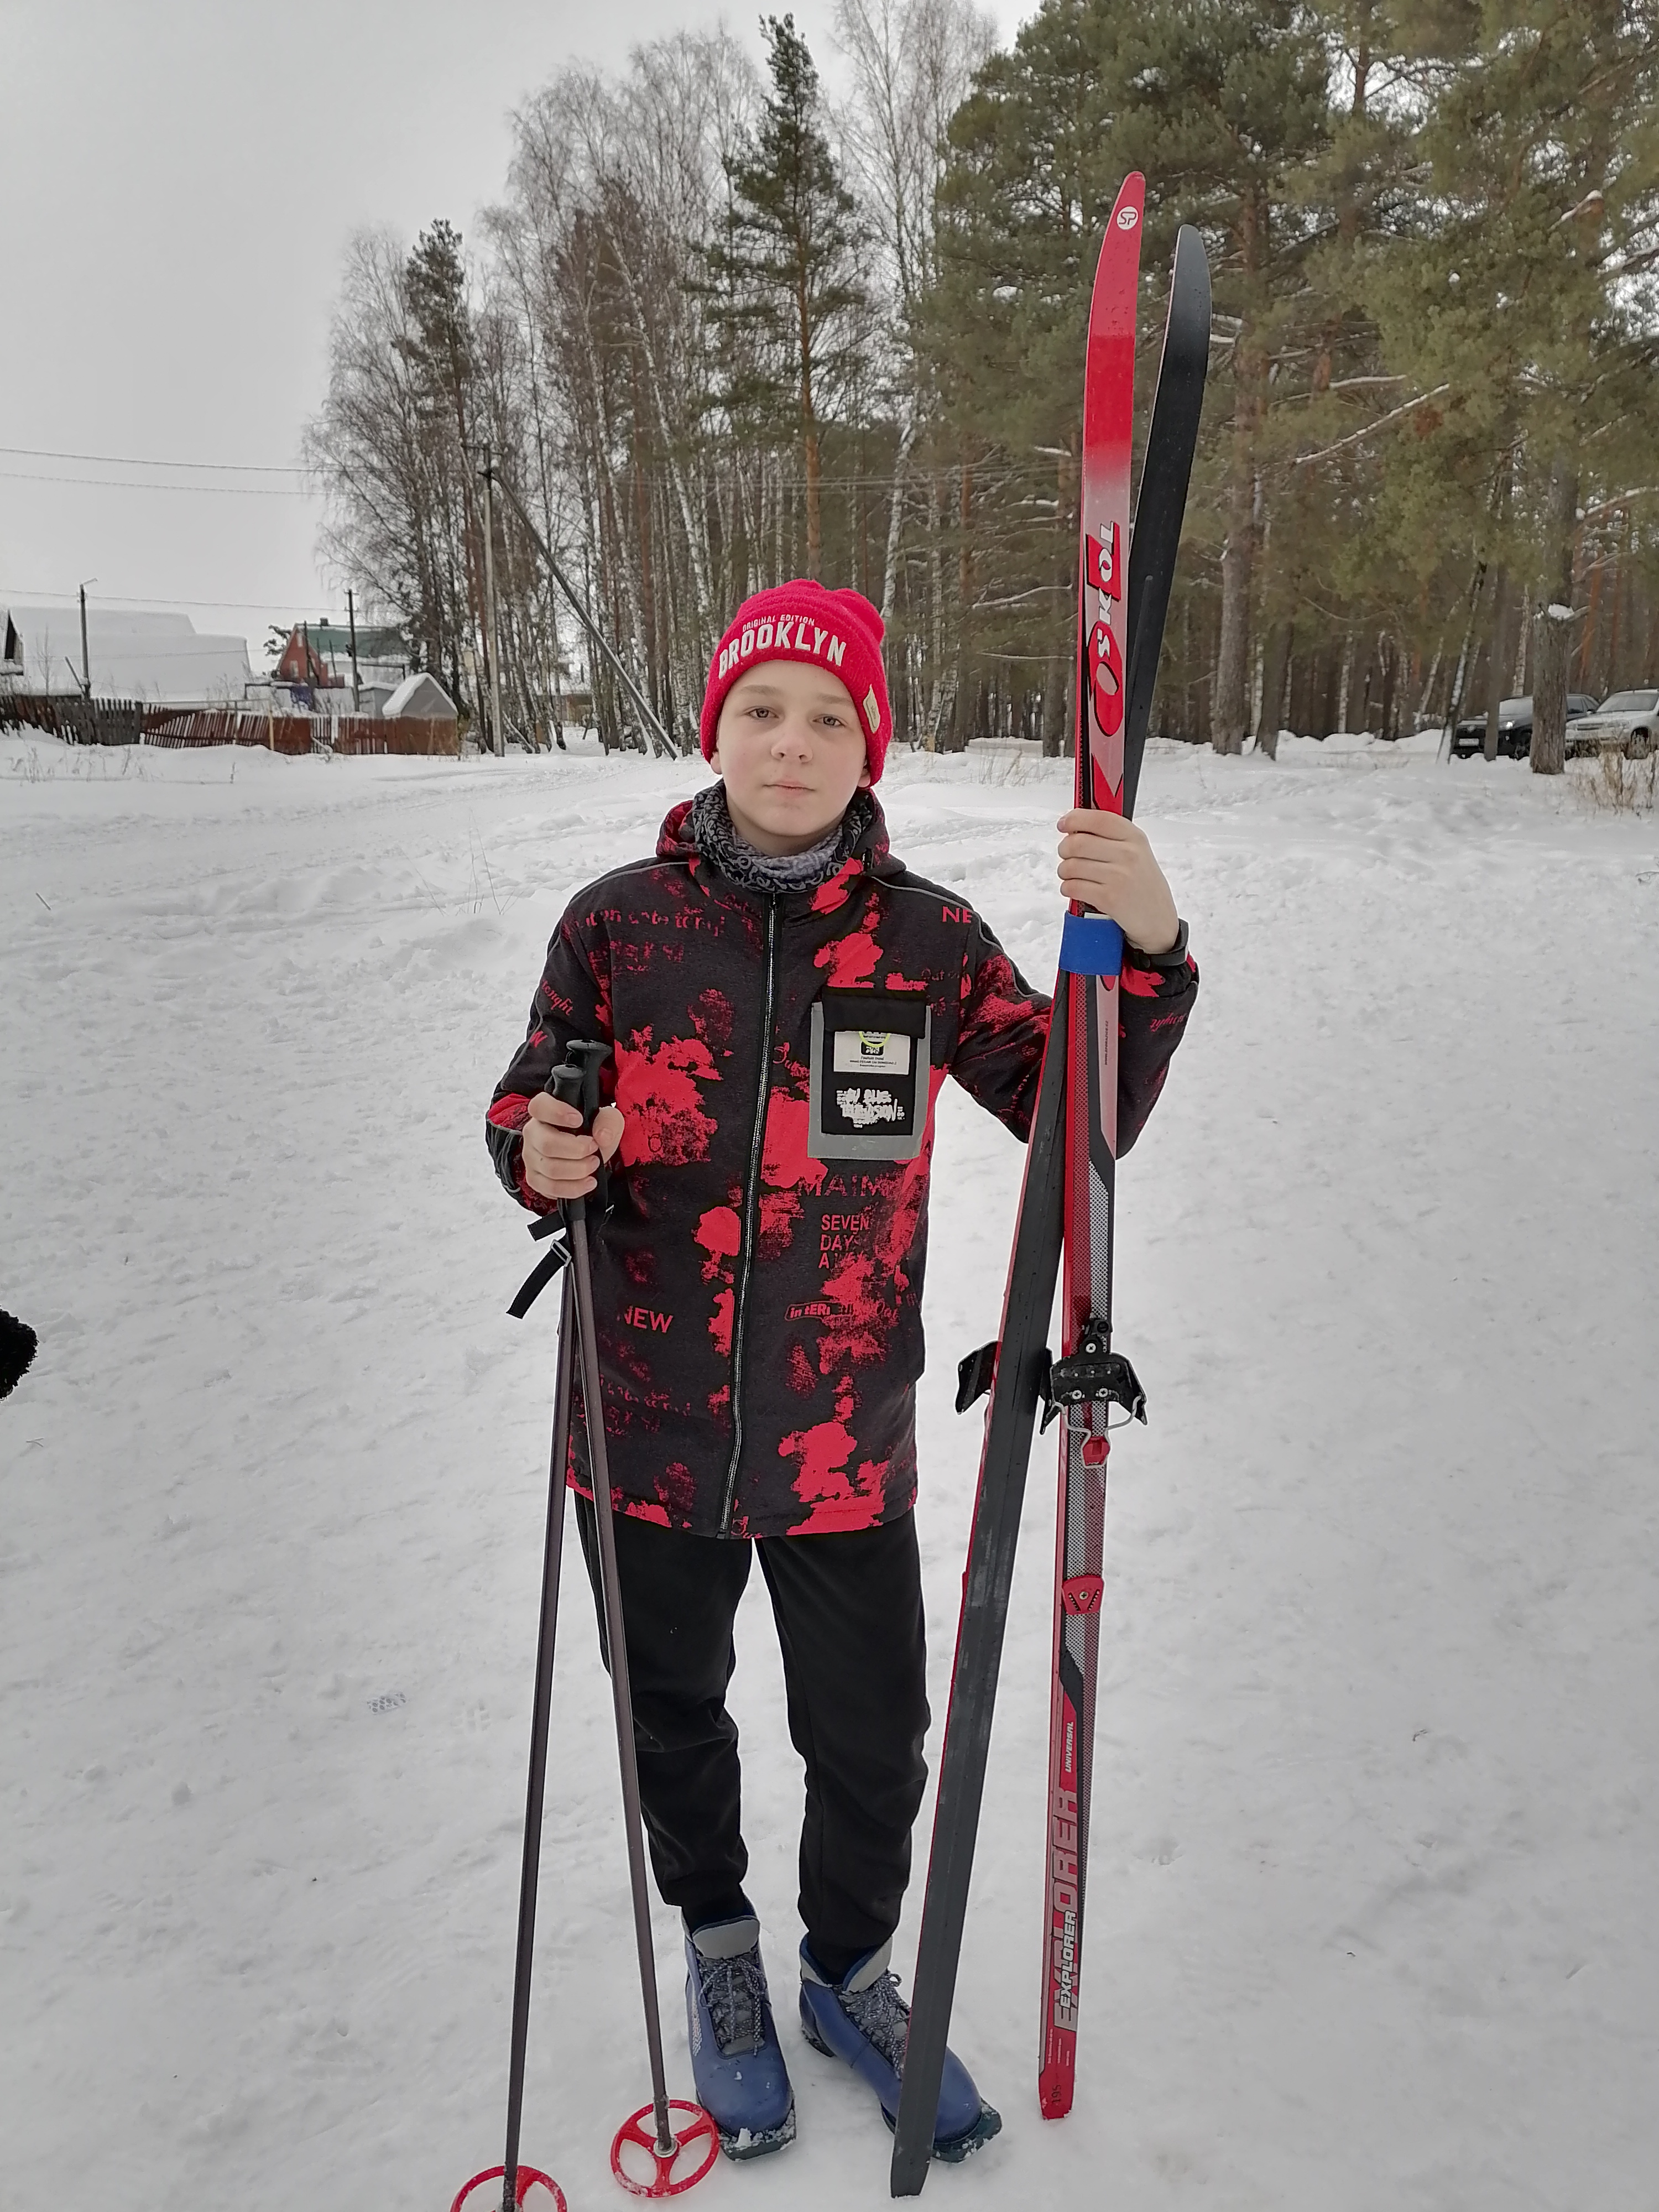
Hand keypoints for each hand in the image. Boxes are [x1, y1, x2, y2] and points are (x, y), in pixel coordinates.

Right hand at [521, 1093, 624, 1202]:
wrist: (590, 1152)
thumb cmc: (593, 1131)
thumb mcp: (608, 1119)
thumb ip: (608, 1122)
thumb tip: (602, 1136)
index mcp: (545, 1112)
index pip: (539, 1107)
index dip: (556, 1112)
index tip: (578, 1120)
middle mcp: (533, 1133)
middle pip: (546, 1144)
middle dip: (577, 1150)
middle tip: (594, 1148)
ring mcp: (531, 1157)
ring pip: (550, 1168)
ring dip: (579, 1169)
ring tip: (594, 1164)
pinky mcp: (535, 1179)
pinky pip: (551, 1188)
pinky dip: (574, 1188)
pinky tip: (589, 1182)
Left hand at [1056, 809, 1179, 954]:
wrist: (1158, 921)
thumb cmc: (1143, 886)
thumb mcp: (1138, 852)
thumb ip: (1111, 837)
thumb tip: (1075, 827)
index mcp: (1135, 838)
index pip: (1098, 819)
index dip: (1075, 819)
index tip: (1064, 824)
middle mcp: (1128, 854)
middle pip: (1077, 842)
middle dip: (1064, 849)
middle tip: (1066, 855)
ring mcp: (1119, 876)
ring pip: (1070, 865)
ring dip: (1064, 871)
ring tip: (1072, 875)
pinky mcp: (1109, 898)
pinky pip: (1072, 886)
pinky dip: (1067, 888)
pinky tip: (1075, 889)